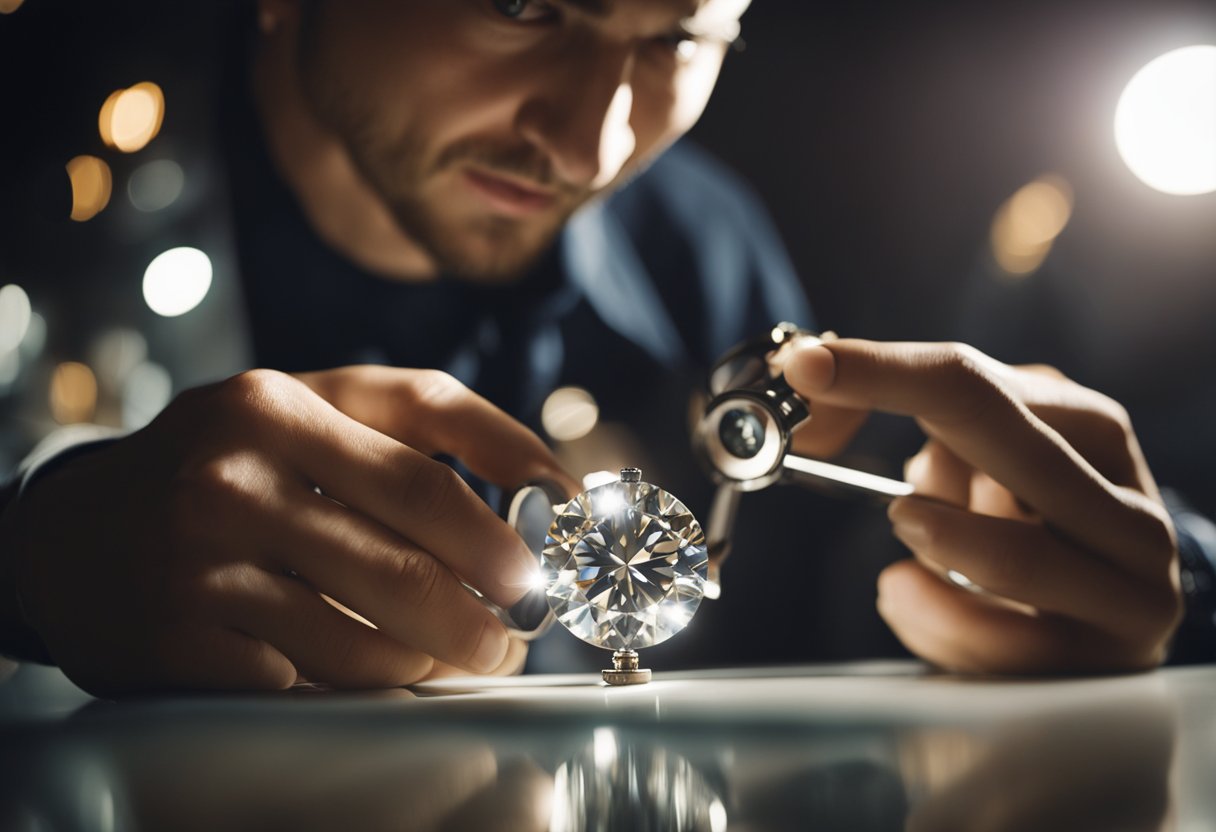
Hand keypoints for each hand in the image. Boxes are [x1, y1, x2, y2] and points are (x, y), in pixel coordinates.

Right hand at [5, 366, 577, 694]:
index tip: (568, 503)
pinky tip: (376, 669)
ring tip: (457, 651)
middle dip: (496, 588)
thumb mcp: (291, 417)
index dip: (514, 459)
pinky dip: (363, 683)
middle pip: (416, 538)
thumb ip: (399, 432)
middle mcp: (239, 468)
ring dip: (437, 651)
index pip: (427, 426)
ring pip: (372, 628)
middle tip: (525, 618)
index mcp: (279, 403)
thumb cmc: (219, 470)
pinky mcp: (184, 636)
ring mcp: (206, 554)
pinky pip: (313, 679)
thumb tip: (532, 486)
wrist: (74, 534)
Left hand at [783, 339, 1181, 673]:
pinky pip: (999, 643)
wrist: (1099, 621)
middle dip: (934, 469)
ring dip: (943, 549)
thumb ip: (898, 408)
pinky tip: (914, 594)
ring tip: (915, 537)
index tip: (807, 369)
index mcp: (1087, 428)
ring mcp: (1132, 589)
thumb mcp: (967, 453)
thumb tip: (807, 374)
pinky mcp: (1110, 661)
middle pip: (1018, 457)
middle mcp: (1127, 504)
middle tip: (894, 498)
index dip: (884, 373)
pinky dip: (934, 619)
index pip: (973, 381)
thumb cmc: (1015, 520)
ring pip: (1018, 560)